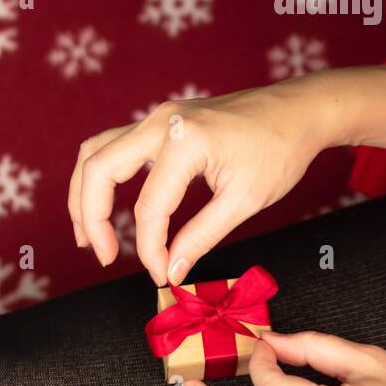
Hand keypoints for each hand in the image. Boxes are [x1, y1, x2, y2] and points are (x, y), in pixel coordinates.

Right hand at [67, 83, 332, 286]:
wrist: (299, 110)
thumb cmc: (280, 151)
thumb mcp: (245, 201)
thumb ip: (201, 237)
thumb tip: (170, 270)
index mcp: (186, 141)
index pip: (149, 207)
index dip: (149, 249)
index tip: (161, 275)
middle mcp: (163, 121)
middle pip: (100, 169)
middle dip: (91, 218)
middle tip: (105, 257)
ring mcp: (160, 117)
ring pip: (97, 151)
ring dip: (85, 193)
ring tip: (89, 235)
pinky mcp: (164, 120)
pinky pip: (115, 144)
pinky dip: (102, 175)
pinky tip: (105, 204)